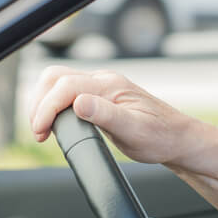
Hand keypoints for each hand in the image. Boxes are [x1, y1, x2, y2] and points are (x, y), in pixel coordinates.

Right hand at [29, 66, 196, 165]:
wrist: (178, 139)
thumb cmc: (161, 137)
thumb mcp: (134, 130)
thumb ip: (106, 115)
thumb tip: (79, 103)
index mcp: (111, 85)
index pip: (65, 86)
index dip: (46, 108)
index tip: (41, 132)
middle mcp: (105, 81)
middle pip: (55, 78)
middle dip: (39, 102)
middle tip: (40, 132)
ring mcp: (102, 87)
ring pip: (59, 83)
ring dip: (44, 103)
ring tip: (44, 129)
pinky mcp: (101, 97)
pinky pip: (68, 93)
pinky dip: (54, 105)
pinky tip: (56, 124)